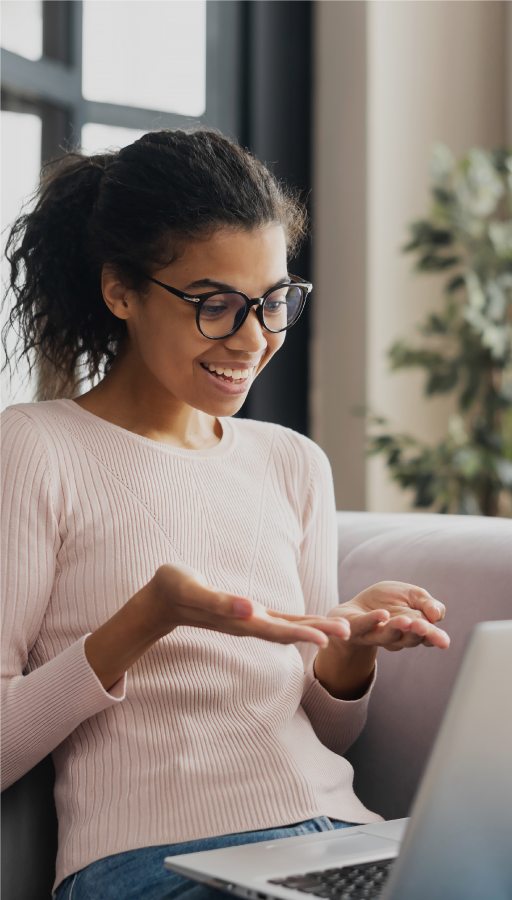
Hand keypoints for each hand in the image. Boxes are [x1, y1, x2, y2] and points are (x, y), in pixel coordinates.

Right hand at [150, 563, 351, 647]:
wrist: (159, 599)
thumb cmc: (173, 588)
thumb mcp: (192, 590)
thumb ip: (220, 602)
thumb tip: (250, 609)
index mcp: (239, 620)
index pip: (277, 630)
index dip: (303, 633)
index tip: (328, 638)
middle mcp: (248, 624)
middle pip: (290, 632)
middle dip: (319, 632)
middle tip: (350, 632)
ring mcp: (249, 621)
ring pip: (288, 628)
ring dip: (315, 629)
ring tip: (343, 630)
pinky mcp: (249, 614)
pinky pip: (281, 621)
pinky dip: (302, 623)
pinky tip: (316, 625)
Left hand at [330, 580, 449, 651]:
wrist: (356, 608)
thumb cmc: (387, 601)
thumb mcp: (411, 595)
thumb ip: (427, 603)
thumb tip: (437, 614)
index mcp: (413, 630)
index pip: (427, 636)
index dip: (434, 638)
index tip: (443, 641)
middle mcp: (396, 636)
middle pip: (409, 639)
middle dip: (417, 633)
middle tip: (423, 626)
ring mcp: (375, 634)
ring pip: (387, 635)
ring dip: (397, 628)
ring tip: (405, 620)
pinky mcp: (356, 627)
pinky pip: (364, 625)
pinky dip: (372, 620)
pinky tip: (381, 614)